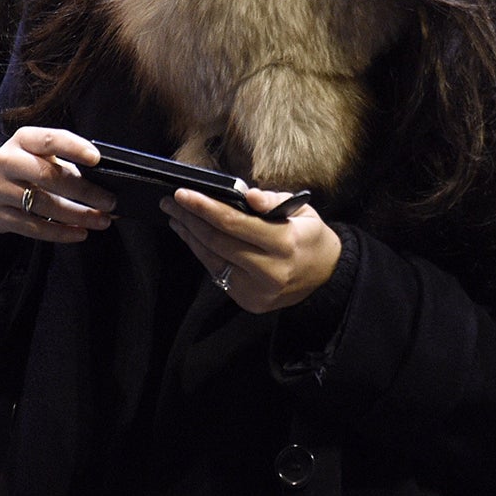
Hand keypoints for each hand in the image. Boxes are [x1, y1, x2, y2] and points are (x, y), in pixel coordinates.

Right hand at [0, 127, 113, 242]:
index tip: (97, 159)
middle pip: (48, 176)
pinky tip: (79, 233)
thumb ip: (70, 165)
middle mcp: (7, 161)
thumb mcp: (40, 155)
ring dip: (77, 215)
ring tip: (101, 220)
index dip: (74, 148)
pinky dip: (60, 232)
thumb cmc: (25, 168)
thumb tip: (108, 188)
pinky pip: (33, 227)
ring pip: (43, 204)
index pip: (50, 139)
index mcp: (23, 139)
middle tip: (109, 201)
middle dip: (83, 191)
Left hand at [162, 187, 341, 312]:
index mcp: (285, 243)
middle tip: (171, 202)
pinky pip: (217, 273)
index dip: (204, 207)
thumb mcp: (302, 210)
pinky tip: (192, 236)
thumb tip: (248, 194)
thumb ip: (273, 200)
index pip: (234, 223)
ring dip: (190, 236)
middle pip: (217, 242)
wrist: (325, 277)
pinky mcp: (248, 301)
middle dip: (190, 219)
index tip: (182, 193)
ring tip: (176, 217)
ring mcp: (257, 290)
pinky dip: (202, 252)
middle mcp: (270, 271)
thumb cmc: (309, 236)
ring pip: (212, 259)